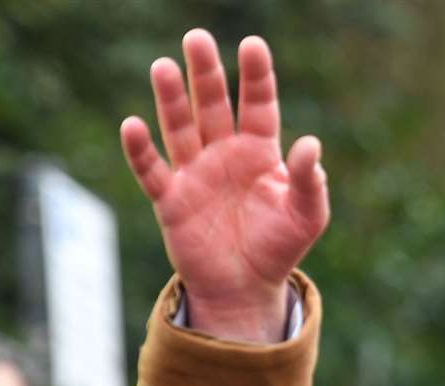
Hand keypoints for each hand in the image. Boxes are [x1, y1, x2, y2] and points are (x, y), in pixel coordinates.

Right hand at [120, 30, 329, 342]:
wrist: (246, 288)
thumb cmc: (279, 247)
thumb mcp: (307, 216)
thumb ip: (310, 181)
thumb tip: (311, 146)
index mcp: (259, 152)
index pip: (257, 105)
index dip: (255, 77)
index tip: (252, 45)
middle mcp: (223, 154)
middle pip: (212, 105)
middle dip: (205, 73)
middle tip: (197, 38)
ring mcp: (194, 174)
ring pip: (179, 128)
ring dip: (170, 99)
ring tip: (163, 66)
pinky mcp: (170, 200)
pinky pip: (152, 170)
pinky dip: (141, 150)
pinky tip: (133, 125)